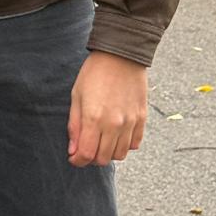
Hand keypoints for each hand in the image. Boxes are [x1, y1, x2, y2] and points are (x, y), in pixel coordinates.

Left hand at [67, 51, 147, 167]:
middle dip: (92, 157)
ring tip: (102, 140)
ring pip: (120, 155)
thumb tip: (73, 151)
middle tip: (87, 147)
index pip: (87, 154)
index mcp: (94, 118)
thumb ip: (75, 125)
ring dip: (108, 152)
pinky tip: (117, 134)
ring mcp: (130, 122)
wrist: (121, 55)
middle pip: (103, 158)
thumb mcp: (77, 96)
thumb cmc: (94, 73)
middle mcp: (114, 124)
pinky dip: (124, 145)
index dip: (78, 160)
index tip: (74, 157)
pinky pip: (134, 144)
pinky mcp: (141, 119)